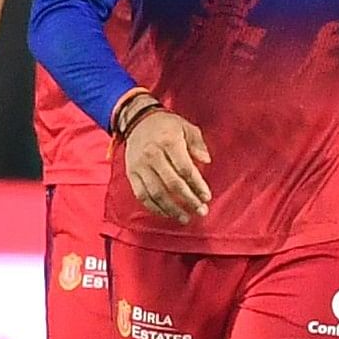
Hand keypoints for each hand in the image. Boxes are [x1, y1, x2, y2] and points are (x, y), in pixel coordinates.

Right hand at [122, 108, 213, 222]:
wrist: (137, 121)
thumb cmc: (167, 125)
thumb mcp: (187, 127)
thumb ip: (198, 144)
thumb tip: (207, 161)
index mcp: (168, 142)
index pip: (185, 169)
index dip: (197, 185)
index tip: (207, 197)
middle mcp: (152, 155)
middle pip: (172, 184)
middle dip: (188, 200)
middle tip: (201, 211)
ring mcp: (139, 166)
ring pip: (156, 193)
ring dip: (171, 209)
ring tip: (186, 218)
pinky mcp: (131, 174)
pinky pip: (142, 195)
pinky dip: (155, 207)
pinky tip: (167, 214)